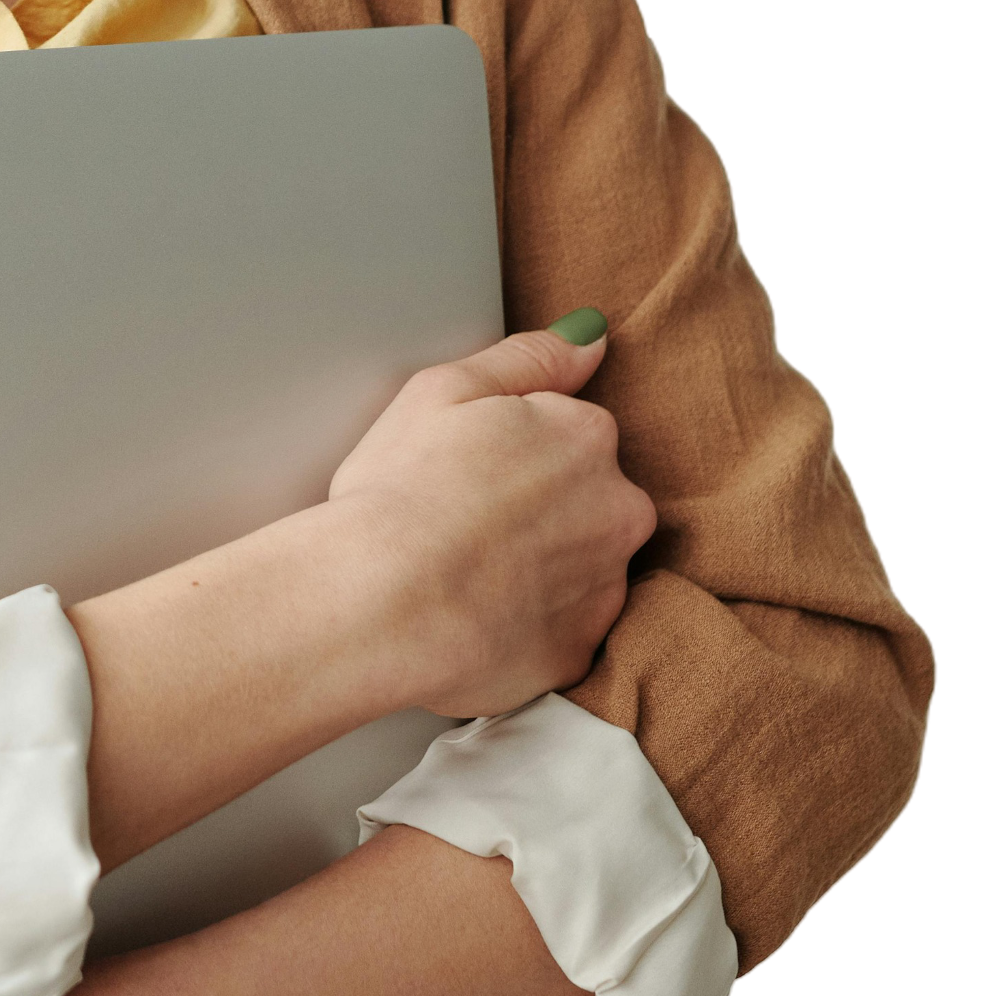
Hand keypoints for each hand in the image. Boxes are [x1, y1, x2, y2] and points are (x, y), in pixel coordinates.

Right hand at [325, 321, 656, 722]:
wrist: (379, 604)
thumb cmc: (400, 493)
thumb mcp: (445, 390)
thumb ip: (529, 357)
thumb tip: (592, 337)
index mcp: (586, 438)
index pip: (574, 437)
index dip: (515, 457)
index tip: (468, 476)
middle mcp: (617, 511)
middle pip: (591, 506)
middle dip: (543, 516)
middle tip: (464, 529)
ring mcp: (602, 590)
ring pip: (579, 574)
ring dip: (538, 576)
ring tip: (463, 581)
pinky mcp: (575, 658)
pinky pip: (556, 638)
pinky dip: (524, 633)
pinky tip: (470, 625)